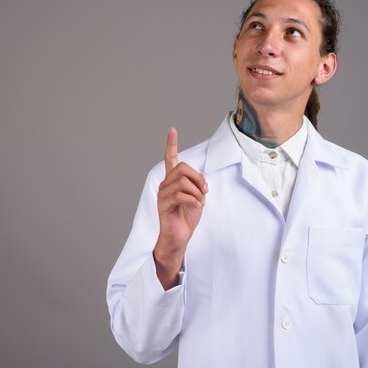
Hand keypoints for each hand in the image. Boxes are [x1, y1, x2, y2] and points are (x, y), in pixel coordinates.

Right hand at [153, 127, 207, 288]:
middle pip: (182, 168)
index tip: (172, 130)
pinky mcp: (163, 204)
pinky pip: (181, 195)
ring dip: (197, 192)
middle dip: (198, 179)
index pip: (170, 158)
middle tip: (205, 191)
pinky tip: (197, 206)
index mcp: (172, 181)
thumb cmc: (186, 217)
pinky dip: (193, 200)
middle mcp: (165, 184)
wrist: (179, 237)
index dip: (171, 144)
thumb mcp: (197, 197)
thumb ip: (197, 185)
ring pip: (182, 181)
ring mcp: (163, 194)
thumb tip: (200, 182)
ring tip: (200, 202)